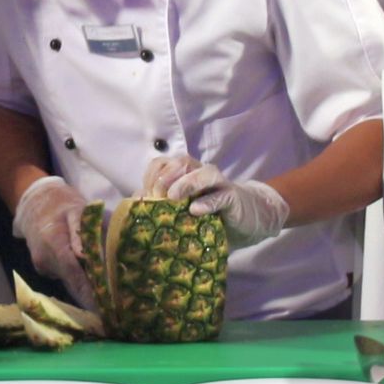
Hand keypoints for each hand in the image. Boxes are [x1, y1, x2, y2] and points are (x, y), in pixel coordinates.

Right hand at [12, 176, 94, 306]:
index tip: (104, 307)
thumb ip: (80, 232)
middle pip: (72, 283)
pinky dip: (76, 279)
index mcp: (53, 244)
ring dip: (86, 288)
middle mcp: (45, 260)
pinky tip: (90, 277)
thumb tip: (84, 255)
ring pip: (68, 282)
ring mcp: (42, 267)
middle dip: (92, 295)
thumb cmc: (60, 205)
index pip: (73, 274)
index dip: (88, 293)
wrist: (33, 204)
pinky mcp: (43, 269)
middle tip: (114, 305)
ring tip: (107, 294)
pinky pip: (63, 277)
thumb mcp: (75, 210)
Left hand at [142, 154, 288, 248]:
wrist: (247, 220)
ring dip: (186, 182)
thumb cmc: (208, 214)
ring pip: (204, 172)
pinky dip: (207, 202)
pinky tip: (196, 210)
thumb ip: (161, 203)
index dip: (151, 176)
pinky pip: (221, 196)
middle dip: (165, 178)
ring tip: (173, 196)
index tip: (145, 195)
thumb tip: (136, 201)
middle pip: (181, 162)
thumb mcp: (182, 210)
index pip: (162, 163)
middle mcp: (201, 172)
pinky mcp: (233, 198)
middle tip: (157, 197)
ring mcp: (219, 184)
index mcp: (185, 173)